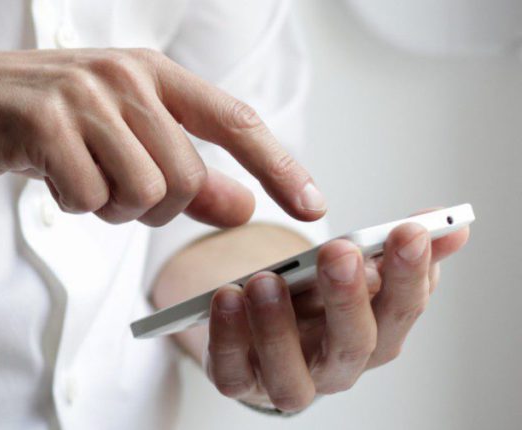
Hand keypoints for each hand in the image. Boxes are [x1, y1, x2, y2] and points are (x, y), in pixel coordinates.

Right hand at [0, 49, 325, 226]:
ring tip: (75, 179)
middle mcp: (124, 76)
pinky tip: (46, 177)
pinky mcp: (44, 123)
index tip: (312, 206)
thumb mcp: (113, 140)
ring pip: (142, 193)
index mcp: (149, 72)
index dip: (278, 166)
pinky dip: (71, 205)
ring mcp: (83, 96)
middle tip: (107, 191)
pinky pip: (89, 198)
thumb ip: (181, 172)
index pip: (234, 121)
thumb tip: (243, 207)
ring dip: (108, 208)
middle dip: (153, 207)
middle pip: (185, 178)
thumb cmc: (31, 123)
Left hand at [203, 214, 469, 411]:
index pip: (402, 310)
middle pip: (353, 345)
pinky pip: (232, 372)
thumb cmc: (314, 300)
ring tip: (266, 280)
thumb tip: (450, 224)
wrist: (259, 329)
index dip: (410, 274)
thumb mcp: (353, 269)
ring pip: (290, 373)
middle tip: (339, 252)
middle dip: (348, 298)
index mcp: (375, 335)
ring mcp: (287, 380)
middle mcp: (336, 367)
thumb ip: (395, 248)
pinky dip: (227, 337)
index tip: (409, 231)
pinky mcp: (239, 382)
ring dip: (278, 327)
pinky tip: (226, 297)